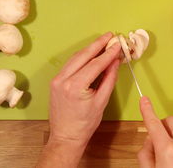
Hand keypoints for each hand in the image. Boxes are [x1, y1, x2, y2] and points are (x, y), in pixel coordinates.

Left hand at [37, 32, 120, 167]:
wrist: (66, 136)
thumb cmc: (85, 123)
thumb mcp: (102, 101)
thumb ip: (109, 79)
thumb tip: (115, 62)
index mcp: (75, 87)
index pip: (95, 64)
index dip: (108, 53)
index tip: (117, 45)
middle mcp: (63, 80)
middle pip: (83, 56)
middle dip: (97, 44)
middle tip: (109, 36)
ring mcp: (57, 80)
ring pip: (75, 58)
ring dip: (89, 49)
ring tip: (102, 41)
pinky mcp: (55, 81)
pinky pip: (70, 64)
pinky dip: (81, 57)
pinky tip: (90, 53)